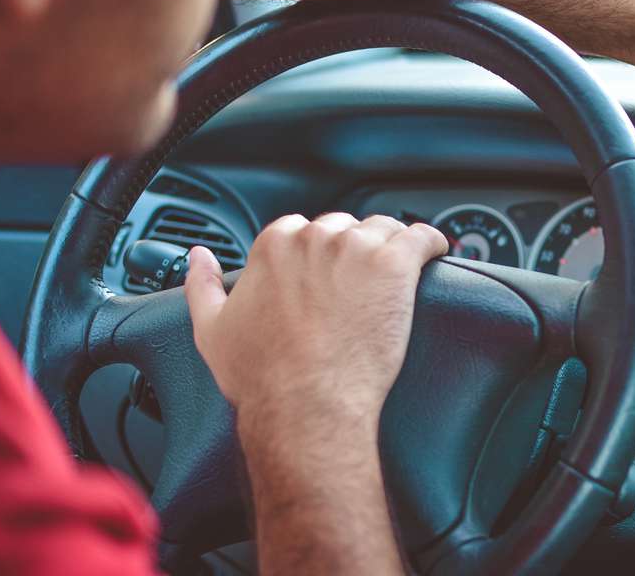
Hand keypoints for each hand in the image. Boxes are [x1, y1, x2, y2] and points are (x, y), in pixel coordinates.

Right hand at [183, 213, 447, 433]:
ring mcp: (357, 248)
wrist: (307, 406)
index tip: (330, 278)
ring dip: (392, 248)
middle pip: (347, 228)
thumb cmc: (262, 377)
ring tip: (398, 277)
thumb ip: (201, 285)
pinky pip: (424, 237)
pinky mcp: (395, 264)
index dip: (320, 256)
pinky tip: (436, 253)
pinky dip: (432, 243)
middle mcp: (316, 237)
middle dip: (355, 252)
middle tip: (362, 287)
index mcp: (274, 245)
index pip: (306, 230)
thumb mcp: (211, 330)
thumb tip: (198, 257)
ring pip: (385, 230)